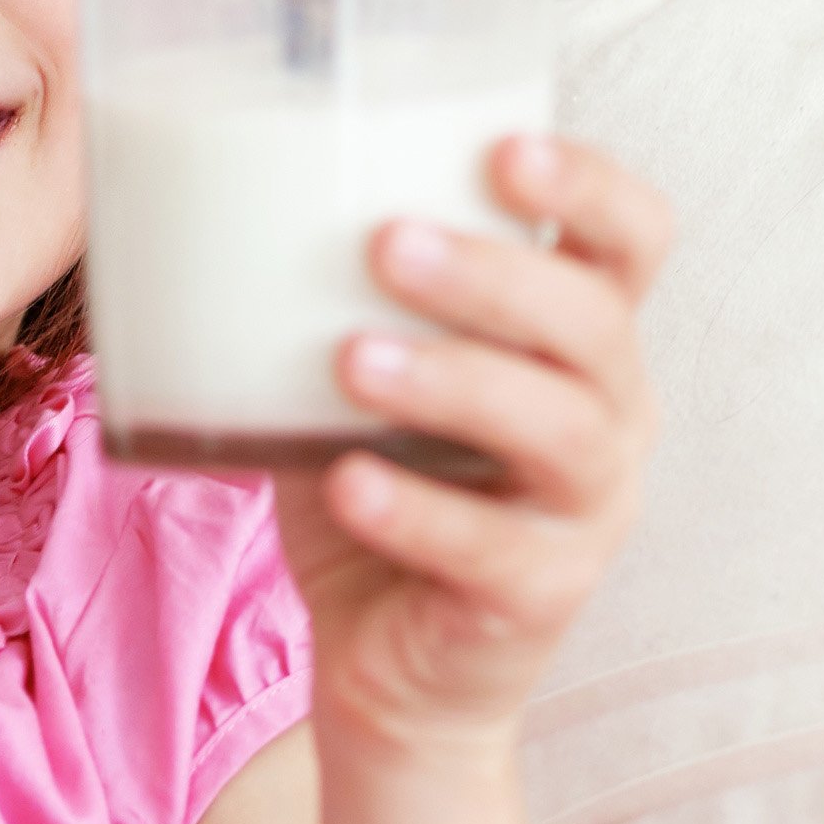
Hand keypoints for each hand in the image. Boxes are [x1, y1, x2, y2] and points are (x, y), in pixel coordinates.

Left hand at [264, 135, 666, 760]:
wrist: (394, 673)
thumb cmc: (381, 496)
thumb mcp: (354, 392)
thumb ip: (322, 310)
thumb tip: (190, 215)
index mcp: (582, 343)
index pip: (633, 240)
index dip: (588, 185)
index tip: (501, 149)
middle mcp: (613, 416)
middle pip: (593, 323)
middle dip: (493, 276)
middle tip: (387, 242)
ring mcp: (587, 511)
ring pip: (559, 429)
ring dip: (455, 382)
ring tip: (352, 359)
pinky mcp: (543, 598)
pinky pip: (492, 549)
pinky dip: (416, 512)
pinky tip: (348, 483)